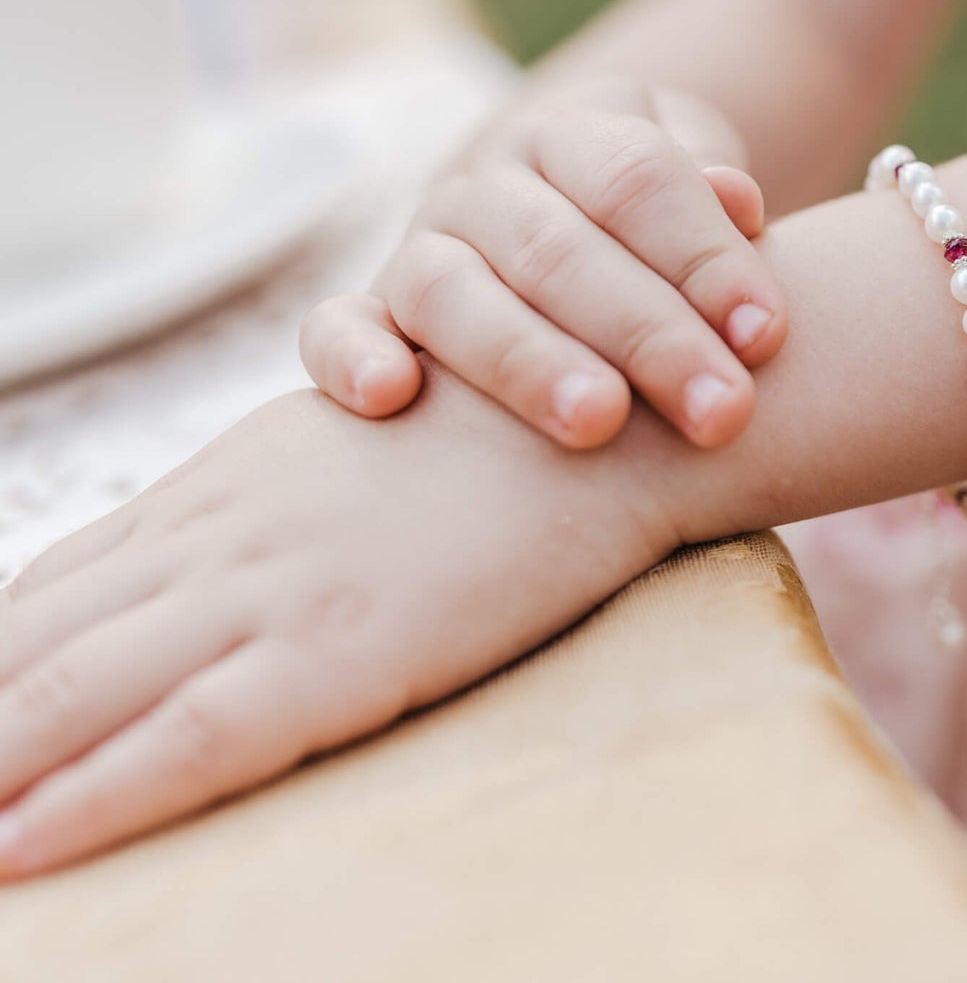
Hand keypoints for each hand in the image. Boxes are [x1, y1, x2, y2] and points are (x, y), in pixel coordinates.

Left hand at [0, 369, 675, 875]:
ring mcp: (273, 586)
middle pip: (34, 642)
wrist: (602, 419)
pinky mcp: (340, 647)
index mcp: (221, 490)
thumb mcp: (347, 456)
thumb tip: (198, 573)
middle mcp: (221, 532)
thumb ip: (260, 512)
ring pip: (73, 687)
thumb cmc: (487, 439)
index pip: (52, 590)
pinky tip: (22, 853)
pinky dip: (91, 798)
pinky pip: (188, 736)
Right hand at [301, 79, 786, 448]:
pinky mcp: (377, 311)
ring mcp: (421, 243)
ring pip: (451, 290)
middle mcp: (485, 181)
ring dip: (526, 359)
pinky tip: (390, 399)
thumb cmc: (651, 215)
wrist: (560, 212)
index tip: (767, 335)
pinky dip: (350, 356)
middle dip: (645, 332)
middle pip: (556, 246)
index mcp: (572, 130)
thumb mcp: (694, 168)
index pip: (634, 179)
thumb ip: (711, 179)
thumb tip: (738, 201)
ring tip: (600, 422)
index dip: (703, 254)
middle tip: (721, 410)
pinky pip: (336, 325)